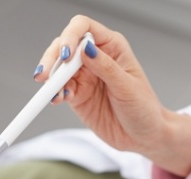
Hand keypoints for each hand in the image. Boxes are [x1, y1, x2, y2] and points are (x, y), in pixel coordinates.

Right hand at [35, 15, 190, 174]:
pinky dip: (55, 93)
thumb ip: (106, 68)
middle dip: (53, 58)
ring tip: (51, 92)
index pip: (84, 28)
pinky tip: (57, 99)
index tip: (66, 55)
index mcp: (111, 47)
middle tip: (47, 75)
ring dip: (51, 78)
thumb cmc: (144, 109)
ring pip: (59, 68)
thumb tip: (86, 48)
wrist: (143, 136)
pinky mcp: (78, 96)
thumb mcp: (128, 87)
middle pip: (65, 46)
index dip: (70, 36)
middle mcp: (95, 58)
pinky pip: (60, 90)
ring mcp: (84, 77)